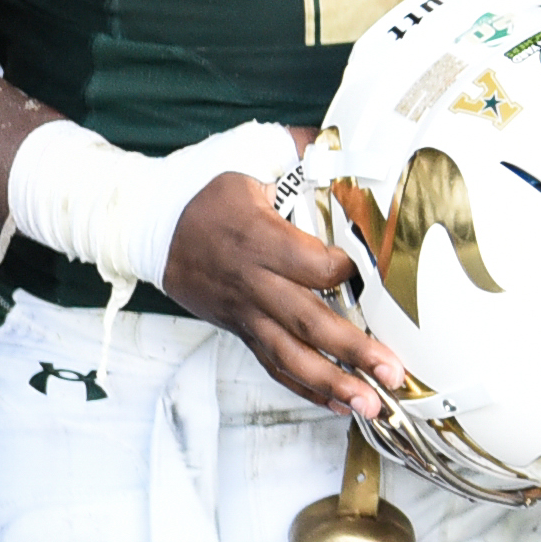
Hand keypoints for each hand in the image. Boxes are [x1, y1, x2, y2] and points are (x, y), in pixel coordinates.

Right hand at [166, 162, 399, 418]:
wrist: (148, 225)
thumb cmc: (208, 190)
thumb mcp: (248, 157)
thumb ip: (301, 149)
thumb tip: (351, 136)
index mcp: (257, 238)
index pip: (309, 265)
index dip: (345, 272)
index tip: (377, 274)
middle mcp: (251, 282)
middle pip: (305, 321)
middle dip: (352, 351)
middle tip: (393, 372)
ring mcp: (244, 311)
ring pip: (288, 355)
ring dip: (332, 384)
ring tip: (372, 404)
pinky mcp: (240, 328)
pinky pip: (272, 364)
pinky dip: (305, 388)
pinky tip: (338, 404)